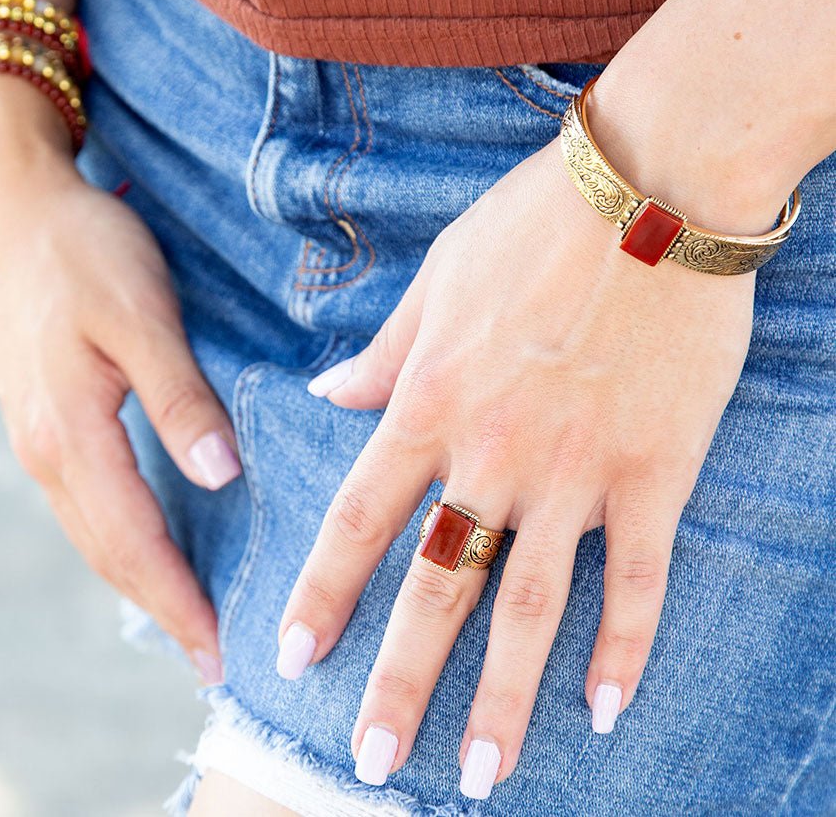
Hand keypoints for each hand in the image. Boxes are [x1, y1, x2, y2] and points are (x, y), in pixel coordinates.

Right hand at [0, 77, 240, 681]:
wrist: (8, 208)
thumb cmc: (82, 252)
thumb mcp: (141, 316)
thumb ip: (180, 398)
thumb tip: (219, 478)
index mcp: (71, 435)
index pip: (135, 543)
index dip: (179, 600)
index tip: (218, 649)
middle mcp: (47, 452)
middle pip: (110, 554)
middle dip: (161, 609)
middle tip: (210, 655)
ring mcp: (40, 439)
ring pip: (95, 534)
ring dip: (141, 581)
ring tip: (186, 616)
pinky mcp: (46, 420)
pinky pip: (87, 503)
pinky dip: (122, 539)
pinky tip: (151, 544)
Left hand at [277, 130, 756, 794]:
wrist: (650, 189)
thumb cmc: (531, 223)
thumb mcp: (435, 280)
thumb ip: (382, 352)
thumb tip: (327, 393)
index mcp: (430, 402)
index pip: (359, 521)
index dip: (323, 594)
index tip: (294, 656)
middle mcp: (493, 452)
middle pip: (436, 588)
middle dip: (399, 681)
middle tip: (369, 761)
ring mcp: (575, 470)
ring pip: (532, 607)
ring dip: (503, 699)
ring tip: (481, 774)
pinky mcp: (653, 471)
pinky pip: (639, 579)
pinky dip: (625, 648)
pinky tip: (607, 706)